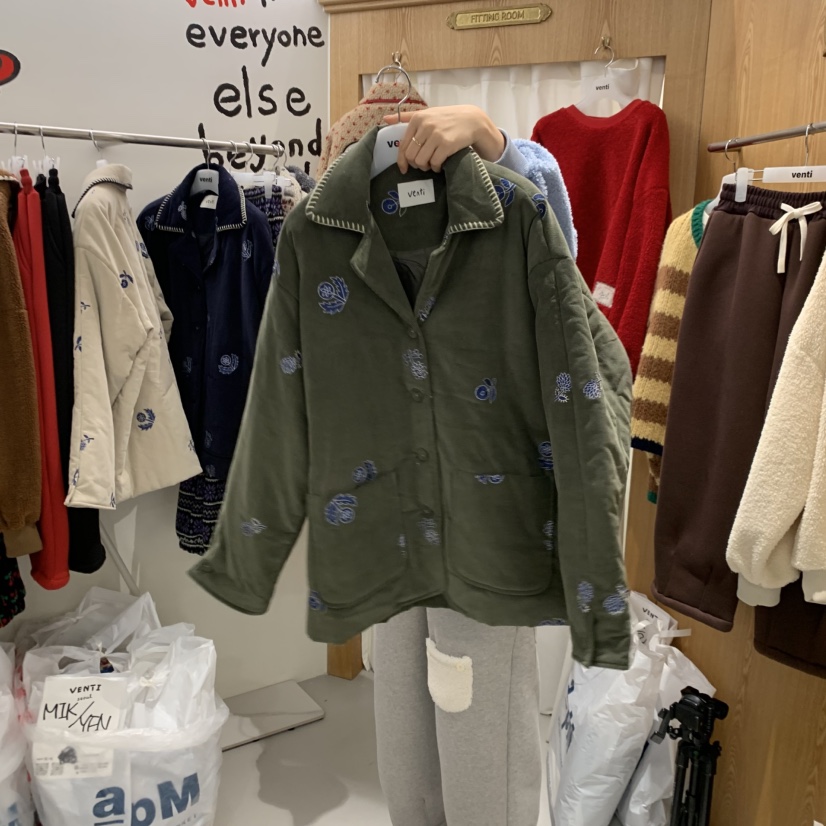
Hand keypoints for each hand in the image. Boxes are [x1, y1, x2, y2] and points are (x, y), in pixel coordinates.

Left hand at [382, 105, 505, 172]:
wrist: (472, 120)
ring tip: (432, 164)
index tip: (404, 169)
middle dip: (416, 164)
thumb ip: (406, 118)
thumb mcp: (427, 114)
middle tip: (424, 164)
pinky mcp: (447, 145)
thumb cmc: (447, 119)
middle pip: (411, 156)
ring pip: (421, 161)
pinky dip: (436, 168)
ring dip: (426, 167)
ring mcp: (436, 135)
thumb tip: (385, 119)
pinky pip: (434, 163)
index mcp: (418, 118)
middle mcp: (425, 126)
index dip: (401, 161)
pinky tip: (440, 164)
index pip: (403, 145)